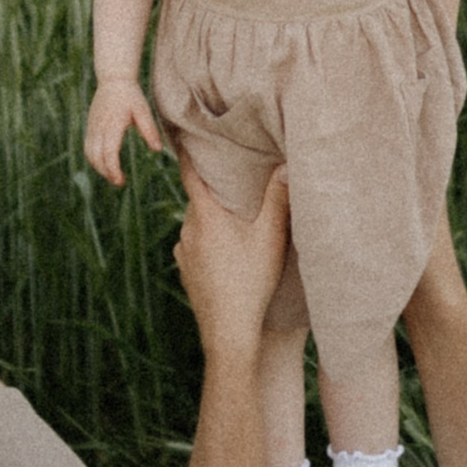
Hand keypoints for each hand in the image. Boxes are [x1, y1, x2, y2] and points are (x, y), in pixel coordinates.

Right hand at [85, 77, 167, 185]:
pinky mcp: (90, 126)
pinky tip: (104, 163)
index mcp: (113, 125)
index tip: (121, 180)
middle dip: (106, 173)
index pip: (109, 153)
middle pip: (97, 157)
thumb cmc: (131, 95)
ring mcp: (92, 127)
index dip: (113, 170)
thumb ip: (150, 131)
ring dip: (99, 167)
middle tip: (119, 182)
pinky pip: (88, 147)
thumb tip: (157, 150)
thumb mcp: (143, 111)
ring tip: (112, 175)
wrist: (113, 79)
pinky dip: (94, 159)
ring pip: (89, 154)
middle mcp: (99, 127)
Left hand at [173, 159, 290, 355]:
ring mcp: (183, 252)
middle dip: (216, 190)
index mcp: (205, 216)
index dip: (189, 152)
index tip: (186, 133)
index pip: (191, 174)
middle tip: (236, 181)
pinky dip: (209, 243)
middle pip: (199, 199)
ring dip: (214, 220)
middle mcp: (187, 230)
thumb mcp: (271, 238)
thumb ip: (277, 199)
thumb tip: (284, 165)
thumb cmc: (251, 282)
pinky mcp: (185, 272)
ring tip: (238, 222)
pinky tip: (229, 254)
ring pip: (198, 225)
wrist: (228, 332)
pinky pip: (195, 247)